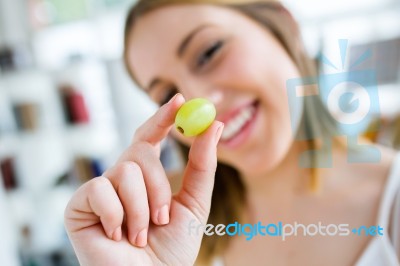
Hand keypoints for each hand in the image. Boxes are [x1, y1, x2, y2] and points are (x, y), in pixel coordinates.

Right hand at [64, 94, 223, 265]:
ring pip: (124, 170)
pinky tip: (115, 235)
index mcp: (145, 176)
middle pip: (140, 150)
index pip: (150, 136)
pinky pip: (100, 189)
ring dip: (141, 208)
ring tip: (140, 235)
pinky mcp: (78, 205)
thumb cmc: (172, 248)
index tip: (178, 99)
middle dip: (158, 184)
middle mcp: (121, 178)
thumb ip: (203, 163)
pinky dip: (116, 216)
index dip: (163, 117)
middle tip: (164, 216)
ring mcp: (99, 190)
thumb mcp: (195, 202)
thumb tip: (215, 124)